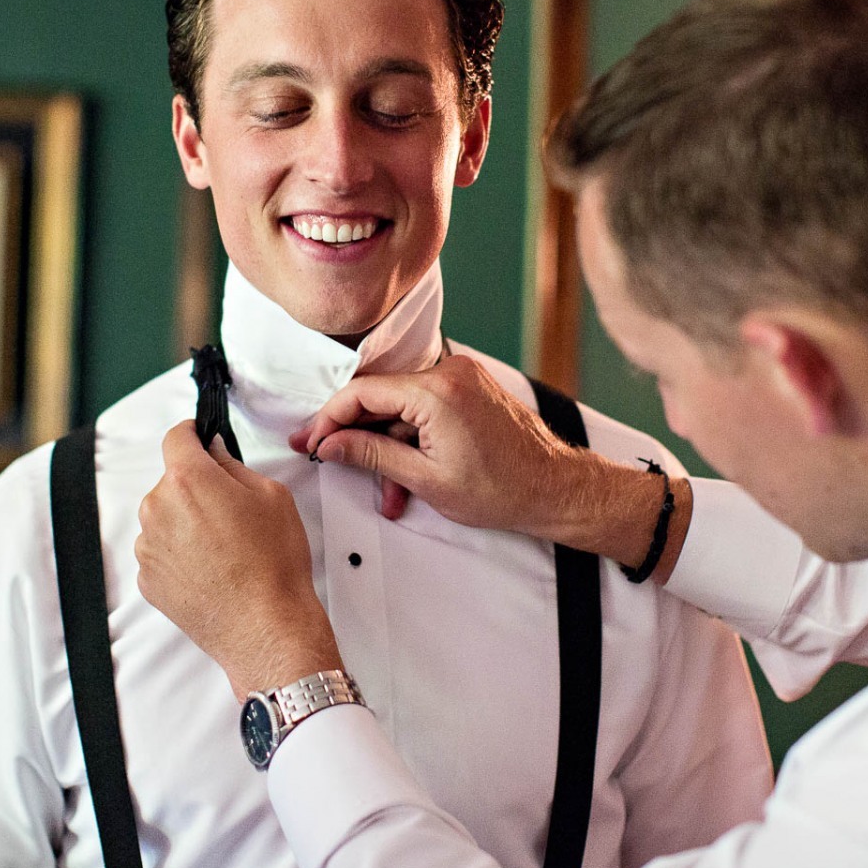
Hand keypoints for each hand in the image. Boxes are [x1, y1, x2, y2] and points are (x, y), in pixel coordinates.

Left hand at [137, 422, 342, 699]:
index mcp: (188, 480)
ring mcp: (148, 547)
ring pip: (164, 518)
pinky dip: (180, 554)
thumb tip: (214, 455)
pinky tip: (211, 569)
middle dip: (195, 487)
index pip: (175, 438)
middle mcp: (158, 510)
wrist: (265, 628)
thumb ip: (234, 466)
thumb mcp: (272, 495)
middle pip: (170, 482)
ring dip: (185, 522)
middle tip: (230, 510)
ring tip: (223, 548)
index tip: (200, 440)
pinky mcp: (148, 580)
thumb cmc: (273, 563)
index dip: (191, 435)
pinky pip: (161, 551)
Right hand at [291, 356, 609, 543]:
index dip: (329, 418)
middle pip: (381, 397)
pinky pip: (426, 408)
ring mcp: (463, 378)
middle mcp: (450, 372)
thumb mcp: (425, 479)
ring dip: (388, 448)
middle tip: (326, 458)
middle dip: (355, 436)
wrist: (556, 489)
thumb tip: (330, 444)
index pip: (363, 391)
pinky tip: (408, 476)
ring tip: (389, 494)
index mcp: (437, 390)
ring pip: (402, 408)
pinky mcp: (470, 389)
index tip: (311, 441)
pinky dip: (412, 439)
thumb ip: (371, 455)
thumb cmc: (503, 489)